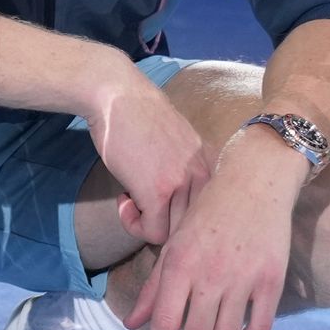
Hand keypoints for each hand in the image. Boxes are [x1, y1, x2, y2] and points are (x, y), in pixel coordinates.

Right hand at [83, 60, 212, 249]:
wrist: (117, 96)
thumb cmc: (139, 118)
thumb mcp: (178, 143)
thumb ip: (186, 170)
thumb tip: (177, 207)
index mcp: (211, 164)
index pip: (210, 212)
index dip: (182, 215)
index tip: (160, 201)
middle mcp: (204, 174)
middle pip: (192, 226)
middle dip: (165, 222)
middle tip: (143, 205)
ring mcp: (182, 183)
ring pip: (173, 233)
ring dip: (147, 224)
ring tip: (132, 201)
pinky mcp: (157, 191)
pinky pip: (152, 232)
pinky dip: (133, 224)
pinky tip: (124, 200)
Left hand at [130, 134, 303, 329]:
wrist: (255, 182)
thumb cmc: (207, 214)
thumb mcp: (173, 245)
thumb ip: (155, 288)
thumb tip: (133, 325)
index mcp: (180, 264)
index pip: (165, 324)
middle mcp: (210, 275)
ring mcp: (244, 279)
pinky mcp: (272, 280)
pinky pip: (259, 327)